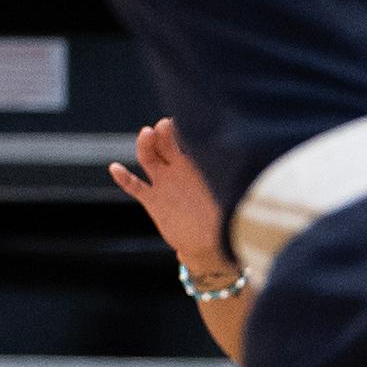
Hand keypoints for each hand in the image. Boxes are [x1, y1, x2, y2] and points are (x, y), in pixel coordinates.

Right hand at [104, 119, 229, 274]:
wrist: (211, 246)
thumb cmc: (227, 222)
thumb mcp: (232, 198)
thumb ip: (233, 184)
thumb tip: (251, 179)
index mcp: (196, 168)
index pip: (187, 140)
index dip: (184, 129)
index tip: (184, 119)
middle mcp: (178, 172)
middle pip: (164, 143)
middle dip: (163, 131)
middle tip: (165, 125)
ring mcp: (164, 184)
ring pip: (149, 157)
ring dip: (146, 144)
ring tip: (147, 134)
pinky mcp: (154, 202)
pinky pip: (135, 187)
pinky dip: (124, 178)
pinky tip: (115, 168)